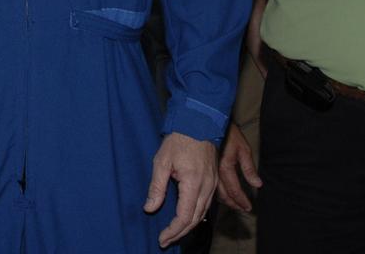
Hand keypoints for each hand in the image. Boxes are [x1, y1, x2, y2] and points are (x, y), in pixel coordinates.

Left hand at [145, 132, 216, 247]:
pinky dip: (197, 216)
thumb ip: (157, 187)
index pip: (184, 216)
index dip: (173, 231)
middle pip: (195, 219)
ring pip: (203, 213)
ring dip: (189, 226)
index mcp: (194, 183)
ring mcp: (213, 184)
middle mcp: (207, 187)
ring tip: (174, 234)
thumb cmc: (179, 140)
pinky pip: (207, 204)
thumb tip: (150, 208)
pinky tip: (188, 218)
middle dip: (180, 233)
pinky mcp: (214, 180)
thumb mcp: (161, 162)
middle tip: (166, 241)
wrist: (198, 123)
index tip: (162, 239)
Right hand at [216, 123, 260, 211]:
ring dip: (226, 200)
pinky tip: (222, 194)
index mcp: (225, 167)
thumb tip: (257, 184)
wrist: (211, 123)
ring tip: (234, 204)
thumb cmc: (229, 134)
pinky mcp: (205, 168)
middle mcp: (215, 172)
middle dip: (234, 203)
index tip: (248, 207)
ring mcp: (209, 170)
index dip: (242, 201)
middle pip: (224, 194)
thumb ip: (249, 169)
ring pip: (216, 191)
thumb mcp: (243, 149)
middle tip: (242, 209)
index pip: (235, 190)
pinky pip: (211, 185)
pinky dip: (217, 192)